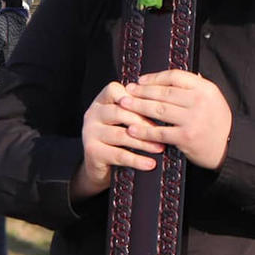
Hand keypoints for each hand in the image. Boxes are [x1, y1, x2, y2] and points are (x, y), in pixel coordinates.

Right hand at [70, 82, 164, 199]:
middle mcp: (93, 114)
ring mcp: (90, 132)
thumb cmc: (116, 138)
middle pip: (119, 112)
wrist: (97, 164)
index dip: (135, 97)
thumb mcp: (122, 120)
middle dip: (144, 122)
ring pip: (120, 134)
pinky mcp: (92, 151)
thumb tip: (165, 105)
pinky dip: (137, 160)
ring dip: (143, 142)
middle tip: (164, 130)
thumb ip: (135, 108)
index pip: (115, 90)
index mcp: (101, 101)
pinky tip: (150, 164)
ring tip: (160, 147)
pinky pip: (118, 155)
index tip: (155, 104)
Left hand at [119, 70, 232, 169]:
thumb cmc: (217, 122)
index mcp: (206, 88)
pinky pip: (159, 131)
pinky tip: (132, 128)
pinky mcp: (186, 137)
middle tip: (127, 90)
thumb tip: (168, 76)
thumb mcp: (212, 98)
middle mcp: (199, 101)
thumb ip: (194, 86)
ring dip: (138, 106)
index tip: (141, 80)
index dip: (154, 77)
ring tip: (124, 104)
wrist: (229, 148)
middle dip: (141, 91)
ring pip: (158, 109)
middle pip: (163, 92)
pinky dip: (143, 130)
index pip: (175, 76)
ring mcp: (192, 119)